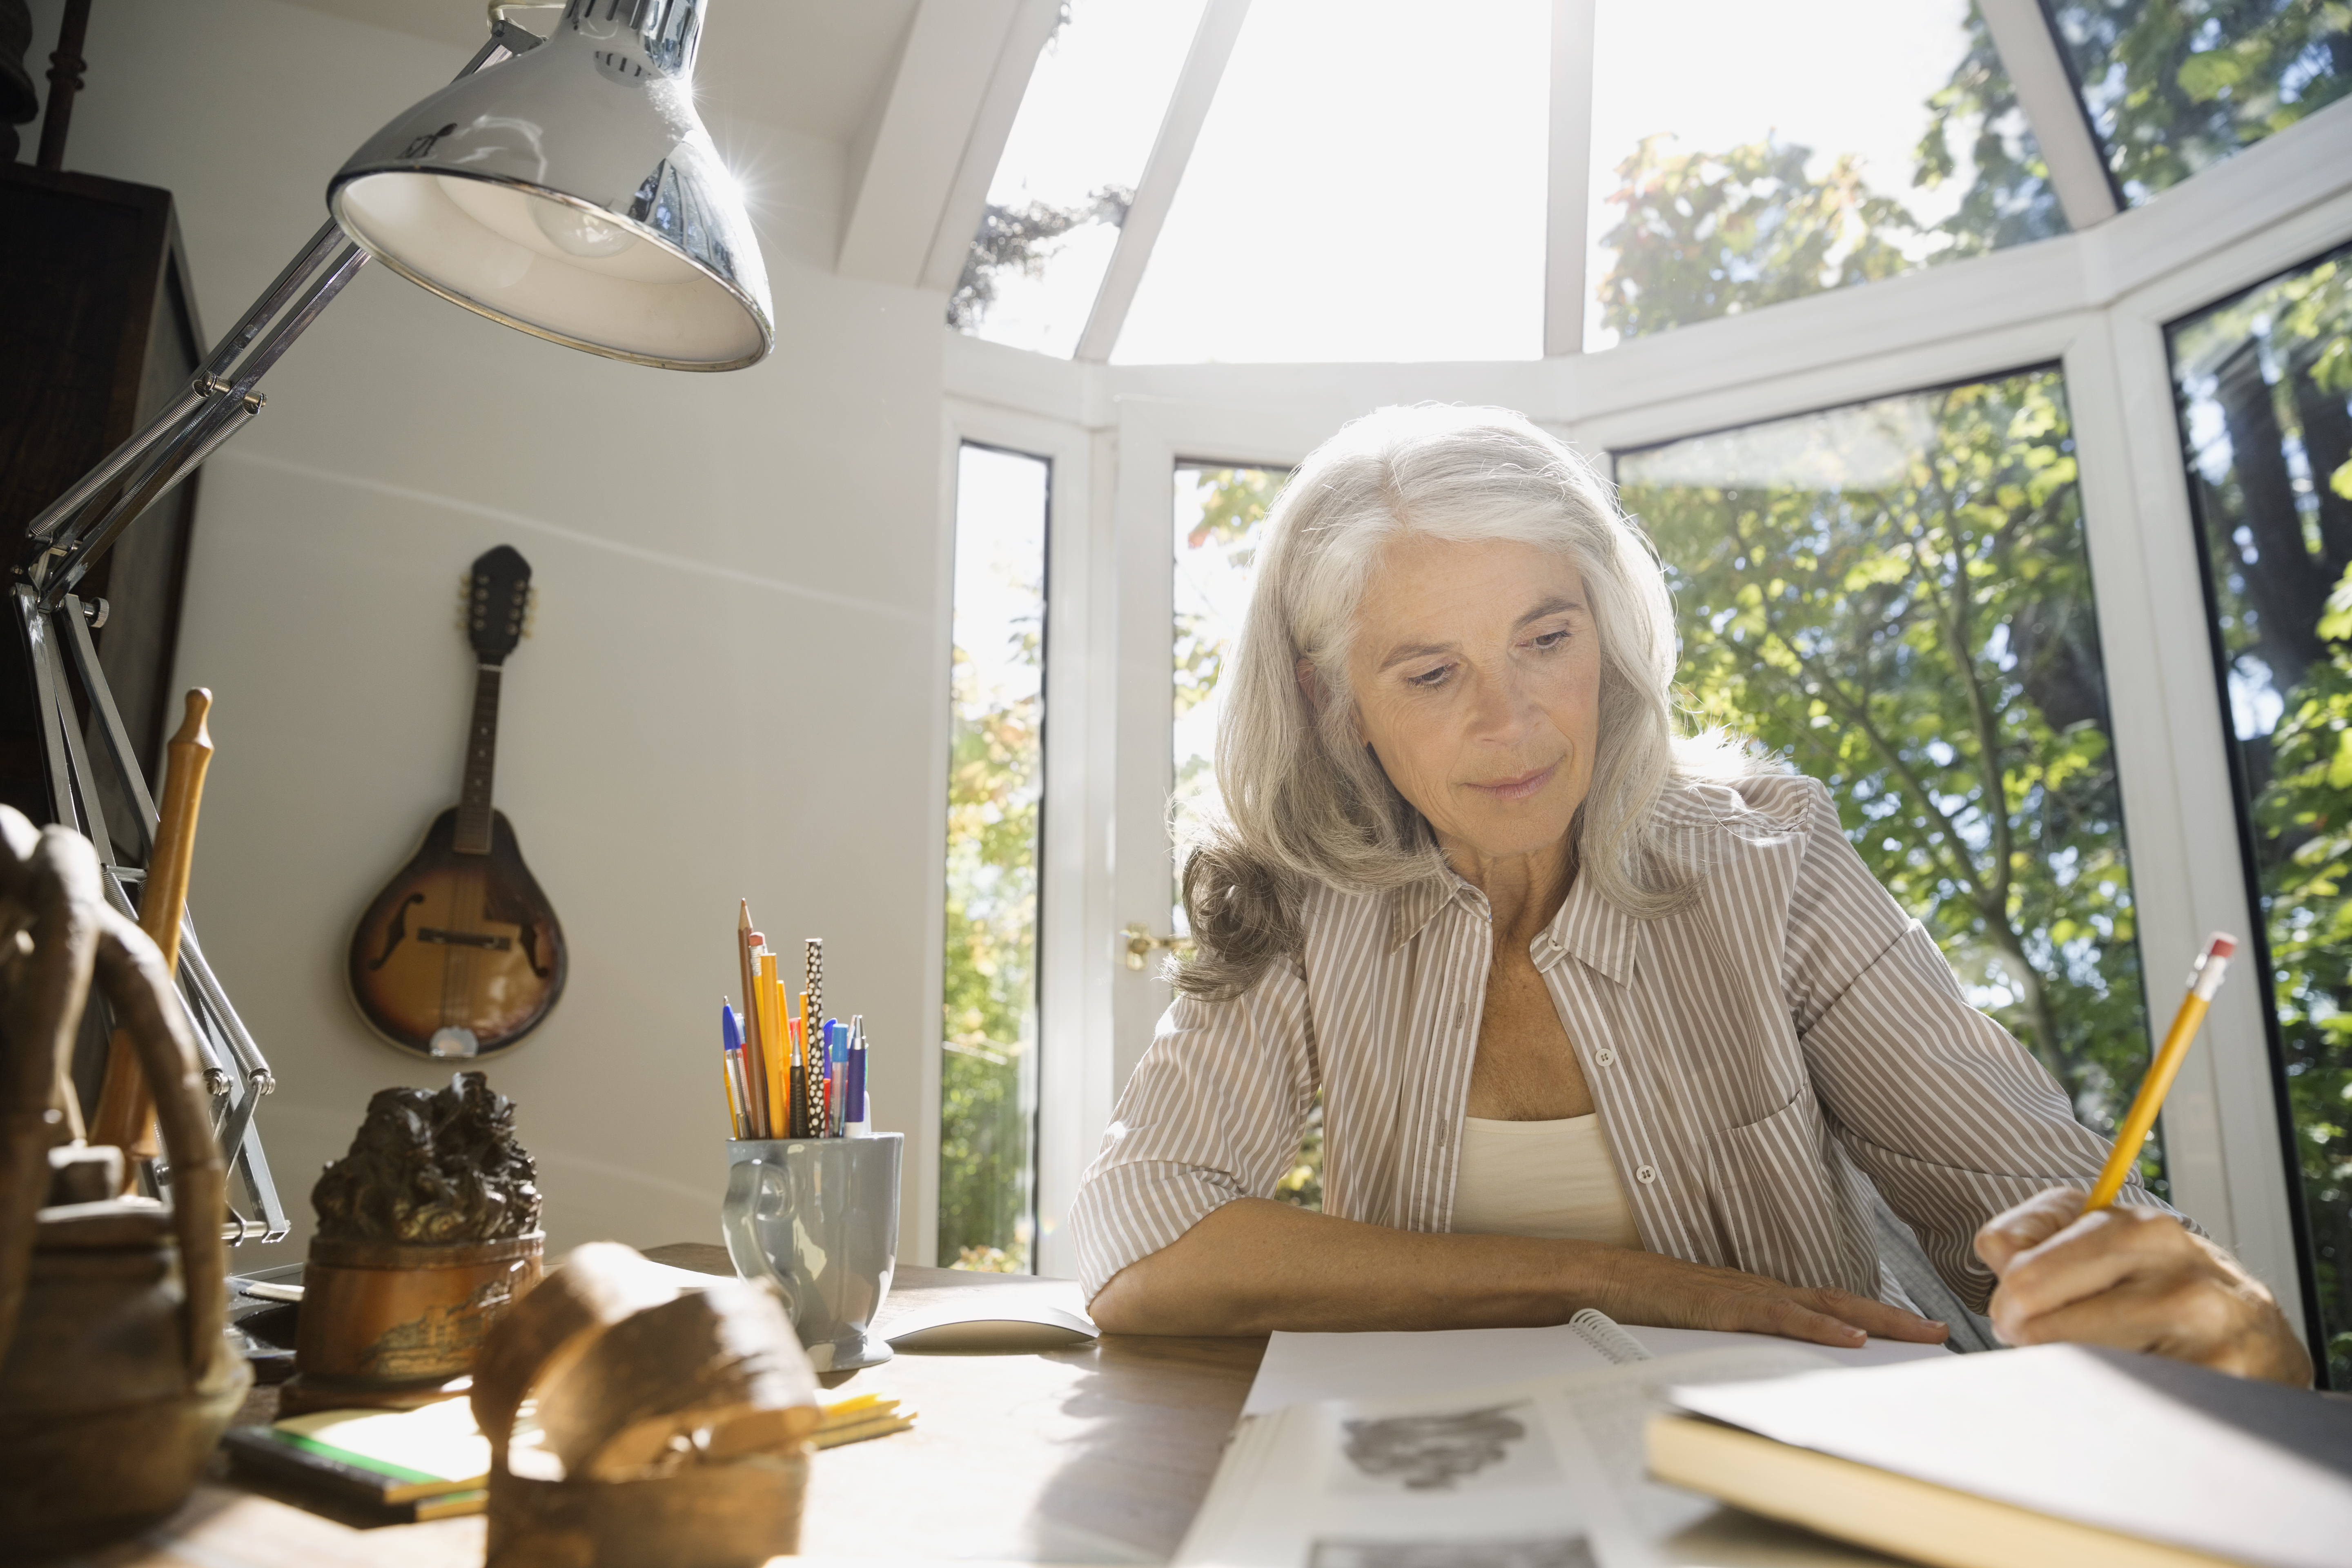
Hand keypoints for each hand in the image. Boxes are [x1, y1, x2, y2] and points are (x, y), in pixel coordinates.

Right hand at [1589, 1248, 1947, 1349]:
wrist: (1600, 1279)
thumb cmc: (1645, 1304)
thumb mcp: (1702, 1324)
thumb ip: (1737, 1334)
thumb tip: (1770, 1362)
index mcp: (1756, 1296)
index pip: (1826, 1307)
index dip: (1871, 1317)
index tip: (1913, 1330)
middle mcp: (1759, 1290)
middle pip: (1838, 1303)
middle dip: (1891, 1318)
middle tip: (1938, 1331)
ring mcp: (1743, 1295)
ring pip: (1820, 1306)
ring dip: (1871, 1320)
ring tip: (1914, 1333)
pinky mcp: (1722, 1306)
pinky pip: (1778, 1317)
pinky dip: (1816, 1327)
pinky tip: (1846, 1338)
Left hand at [1975, 1188, 2311, 1384]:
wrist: (2264, 1343)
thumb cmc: (2170, 1288)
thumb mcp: (2112, 1239)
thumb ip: (2041, 1232)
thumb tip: (1997, 1252)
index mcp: (2141, 1229)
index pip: (2025, 1268)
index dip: (2006, 1295)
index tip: (2016, 1308)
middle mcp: (2176, 1275)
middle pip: (2038, 1314)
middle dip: (2025, 1333)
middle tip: (2038, 1341)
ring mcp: (2202, 1332)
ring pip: (2073, 1362)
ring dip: (2065, 1369)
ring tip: (2090, 1360)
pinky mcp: (2216, 1384)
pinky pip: (2117, 1401)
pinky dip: (2106, 1401)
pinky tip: (2128, 1387)